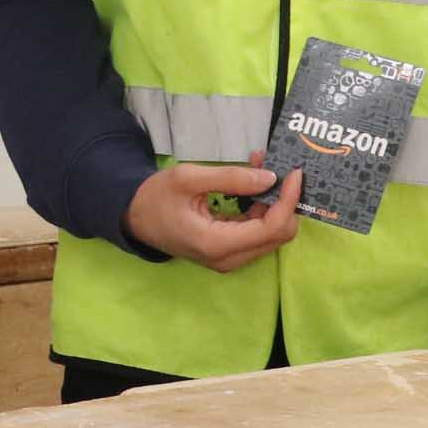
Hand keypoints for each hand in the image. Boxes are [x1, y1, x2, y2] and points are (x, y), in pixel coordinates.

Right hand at [125, 164, 301, 271]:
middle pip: (279, 235)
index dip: (289, 200)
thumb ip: (230, 178)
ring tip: (260, 170)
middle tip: (274, 168)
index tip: (294, 173)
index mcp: (217, 244)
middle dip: (284, 200)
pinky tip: (252, 187)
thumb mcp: (188, 179)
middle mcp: (229, 259)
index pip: (272, 227)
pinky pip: (258, 234)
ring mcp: (229, 259)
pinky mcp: (228, 254)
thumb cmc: (155, 197)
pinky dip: (262, 210)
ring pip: (271, 235)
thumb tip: (271, 178)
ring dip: (274, 203)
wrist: (133, 218)